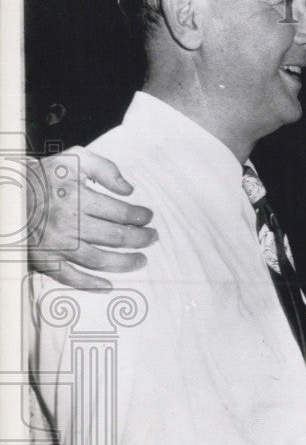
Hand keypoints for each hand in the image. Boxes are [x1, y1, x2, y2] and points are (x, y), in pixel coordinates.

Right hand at [26, 147, 157, 290]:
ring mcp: (56, 244)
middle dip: (140, 238)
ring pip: (99, 260)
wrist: (8, 194)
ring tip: (141, 260)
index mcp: (78, 197)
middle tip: (153, 238)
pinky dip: (90, 284)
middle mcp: (69, 223)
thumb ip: (105, 169)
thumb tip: (129, 190)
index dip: (140, 216)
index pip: (121, 212)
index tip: (149, 217)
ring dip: (125, 263)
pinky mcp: (44, 259)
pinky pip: (70, 277)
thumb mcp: (74, 159)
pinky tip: (109, 286)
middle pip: (115, 237)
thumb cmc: (44, 175)